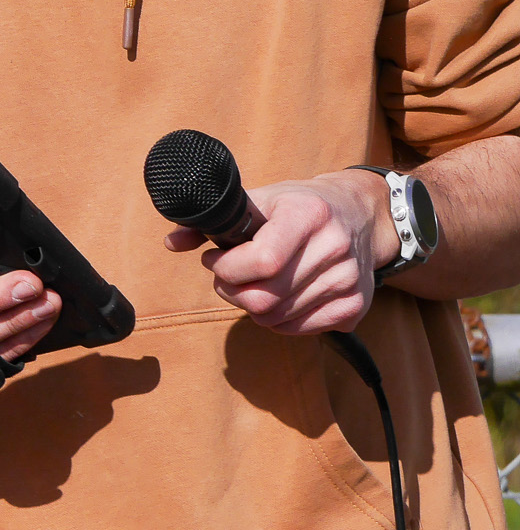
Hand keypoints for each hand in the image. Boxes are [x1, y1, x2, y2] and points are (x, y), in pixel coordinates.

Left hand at [164, 170, 387, 334]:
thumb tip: (172, 243)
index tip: (214, 258)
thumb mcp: (257, 200)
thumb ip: (212, 221)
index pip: (262, 261)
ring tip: (249, 283)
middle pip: (266, 297)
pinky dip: (277, 319)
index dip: (227, 267)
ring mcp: (349, 281)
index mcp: (308, 214)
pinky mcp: (356, 307)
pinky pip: (300, 329)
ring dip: (251, 306)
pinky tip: (274, 295)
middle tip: (226, 276)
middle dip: (230, 291)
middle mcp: (334, 248)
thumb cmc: (296, 206)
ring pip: (278, 318)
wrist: (357, 215)